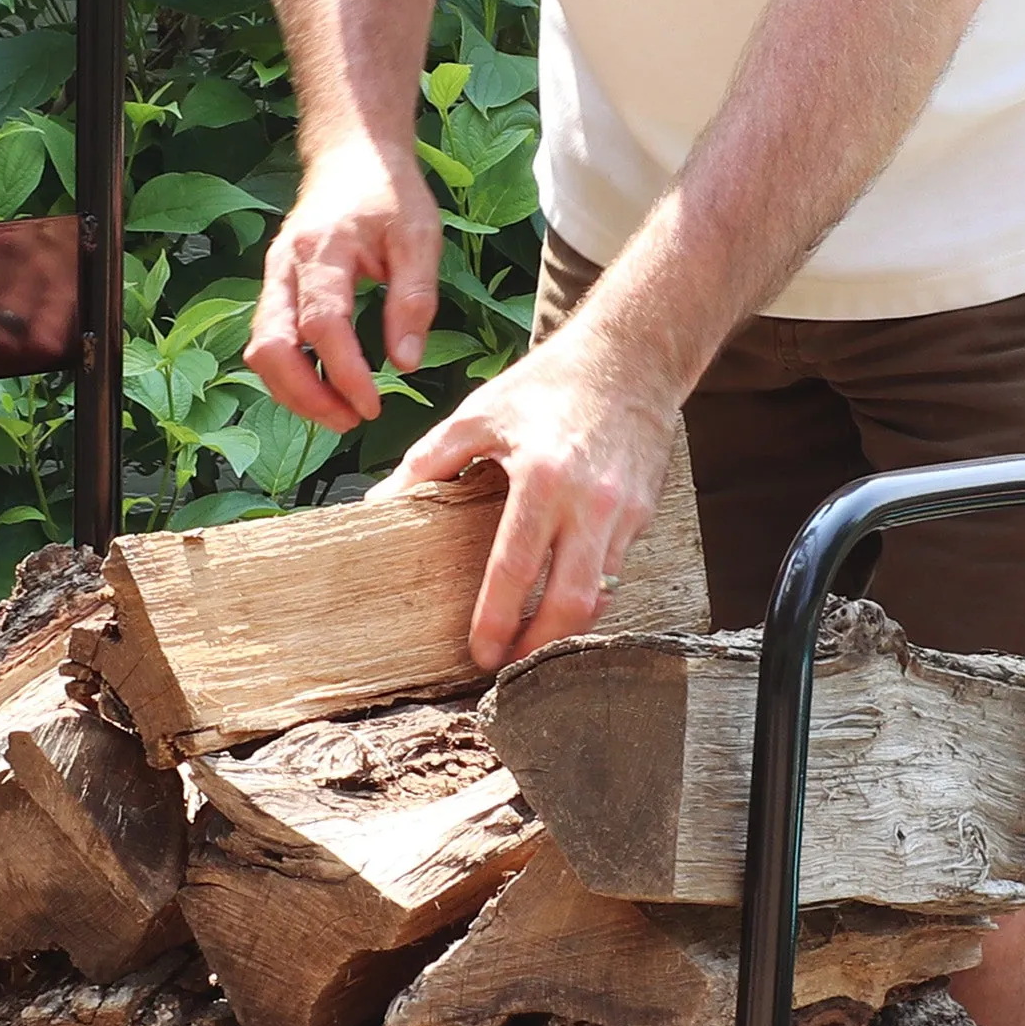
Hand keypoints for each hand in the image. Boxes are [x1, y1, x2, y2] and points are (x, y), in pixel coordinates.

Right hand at [248, 143, 442, 430]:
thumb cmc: (388, 192)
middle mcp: (284, 265)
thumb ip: (413, 301)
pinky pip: (267, 340)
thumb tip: (406, 363)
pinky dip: (289, 374)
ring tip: (340, 414)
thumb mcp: (419, 238)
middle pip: (272, 346)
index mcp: (322, 249)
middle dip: (306, 396)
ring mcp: (272, 276)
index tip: (372, 406)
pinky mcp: (274, 286)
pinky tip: (324, 390)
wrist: (350, 153)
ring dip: (294, 392)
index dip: (344, 374)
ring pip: (261, 349)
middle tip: (351, 420)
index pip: (322, 326)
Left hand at [383, 319, 675, 669]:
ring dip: (566, 629)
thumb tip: (380, 504)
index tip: (479, 653)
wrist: (631, 358)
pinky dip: (588, 594)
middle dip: (539, 648)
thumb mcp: (480, 414)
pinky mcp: (644, 515)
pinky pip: (614, 571)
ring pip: (600, 596)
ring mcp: (625, 513)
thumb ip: (429, 462)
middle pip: (571, 603)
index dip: (497, 621)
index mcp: (544, 479)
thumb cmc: (549, 384)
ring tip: (531, 644)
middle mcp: (592, 504)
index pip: (516, 570)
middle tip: (509, 667)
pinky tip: (560, 599)